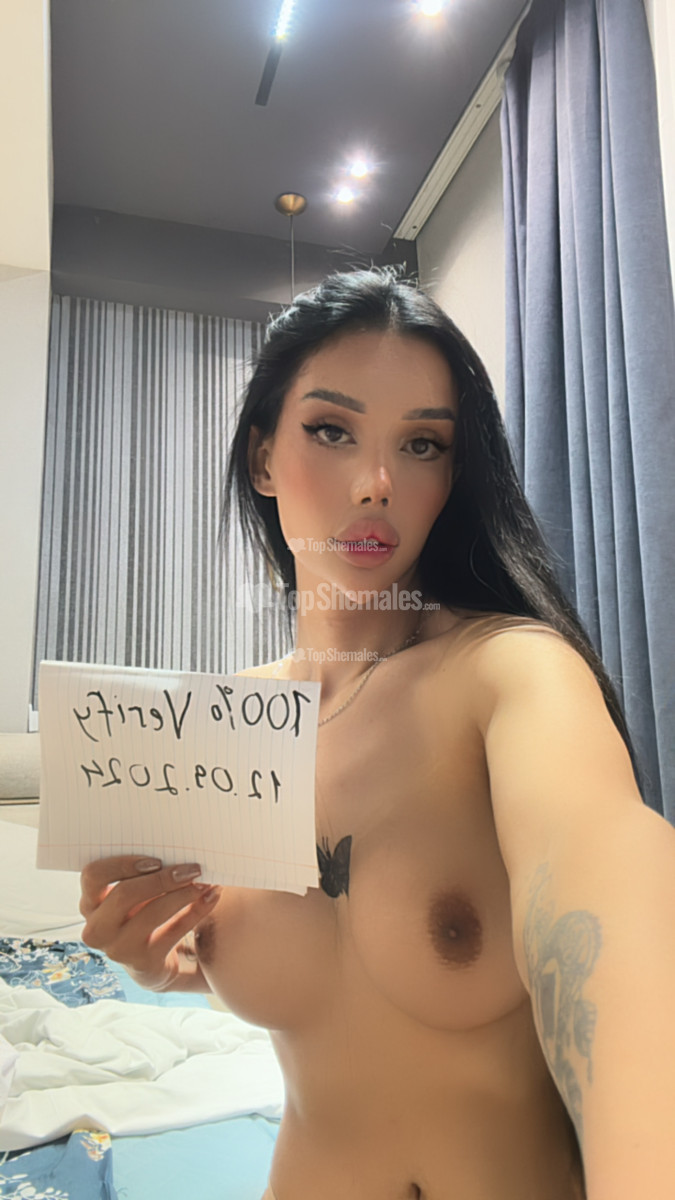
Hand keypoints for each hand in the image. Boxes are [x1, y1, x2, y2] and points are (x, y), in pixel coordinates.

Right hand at [79, 856, 219, 991]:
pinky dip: (197, 910)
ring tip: (203, 882)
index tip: (155, 861)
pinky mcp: (144, 962)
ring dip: (182, 894)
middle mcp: (98, 928)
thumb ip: (142, 873)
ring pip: (151, 914)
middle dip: (161, 879)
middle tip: (191, 869)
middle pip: (124, 894)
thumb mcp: (133, 895)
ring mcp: (118, 948)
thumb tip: (179, 849)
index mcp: (90, 903)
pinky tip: (211, 895)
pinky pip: (175, 932)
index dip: (122, 865)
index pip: (93, 875)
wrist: (149, 961)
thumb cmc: (141, 912)